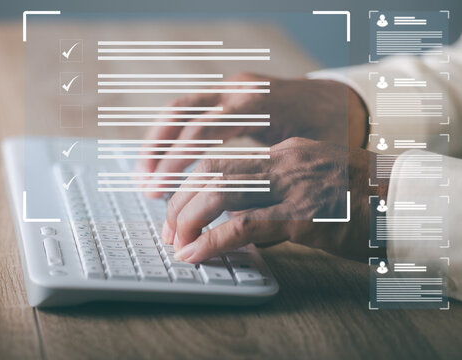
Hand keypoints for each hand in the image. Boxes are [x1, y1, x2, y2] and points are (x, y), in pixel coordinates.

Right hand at [136, 73, 367, 180]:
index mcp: (257, 103)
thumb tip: (231, 222)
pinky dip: (172, 136)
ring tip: (144, 177)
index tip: (158, 189)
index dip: (175, 161)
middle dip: (157, 151)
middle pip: (181, 114)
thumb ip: (268, 183)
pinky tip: (163, 162)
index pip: (201, 129)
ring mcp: (232, 88)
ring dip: (157, 143)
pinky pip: (190, 111)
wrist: (345, 99)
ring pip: (180, 109)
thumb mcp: (307, 157)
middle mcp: (238, 90)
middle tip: (145, 187)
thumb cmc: (331, 131)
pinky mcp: (229, 94)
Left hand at [162, 137, 386, 262]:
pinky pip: (243, 226)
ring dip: (187, 219)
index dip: (188, 184)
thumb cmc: (355, 202)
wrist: (401, 207)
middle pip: (210, 171)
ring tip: (176, 242)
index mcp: (283, 152)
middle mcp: (283, 162)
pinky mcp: (302, 216)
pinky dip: (211, 241)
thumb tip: (229, 220)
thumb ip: (271, 195)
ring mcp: (293, 186)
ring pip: (219, 192)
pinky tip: (196, 254)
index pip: (220, 159)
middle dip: (179, 202)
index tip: (174, 207)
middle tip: (168, 229)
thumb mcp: (309, 186)